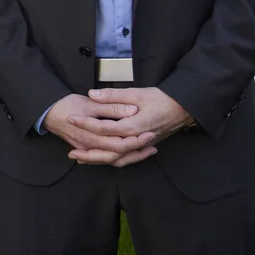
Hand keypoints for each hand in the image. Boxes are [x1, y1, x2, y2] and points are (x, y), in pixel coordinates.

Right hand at [43, 93, 156, 167]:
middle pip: (119, 156)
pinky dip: (118, 158)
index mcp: (94, 137)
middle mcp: (92, 148)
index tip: (150, 133)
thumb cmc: (67, 106)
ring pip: (112, 160)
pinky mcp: (87, 150)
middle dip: (137, 152)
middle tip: (153, 145)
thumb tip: (132, 110)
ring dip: (130, 157)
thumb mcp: (90, 103)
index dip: (137, 141)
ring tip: (146, 150)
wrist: (47, 113)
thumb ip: (111, 106)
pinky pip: (105, 159)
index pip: (120, 145)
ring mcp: (88, 151)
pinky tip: (128, 154)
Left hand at [67, 87, 194, 166]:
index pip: (104, 128)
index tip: (72, 119)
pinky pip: (126, 159)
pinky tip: (102, 159)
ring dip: (99, 161)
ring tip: (81, 160)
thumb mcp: (137, 93)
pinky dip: (112, 160)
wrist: (184, 109)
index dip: (86, 124)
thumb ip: (113, 95)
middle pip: (108, 151)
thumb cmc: (161, 99)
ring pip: (117, 159)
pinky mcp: (144, 147)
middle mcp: (136, 140)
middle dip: (88, 152)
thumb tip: (92, 94)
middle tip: (71, 152)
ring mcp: (141, 146)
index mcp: (133, 127)